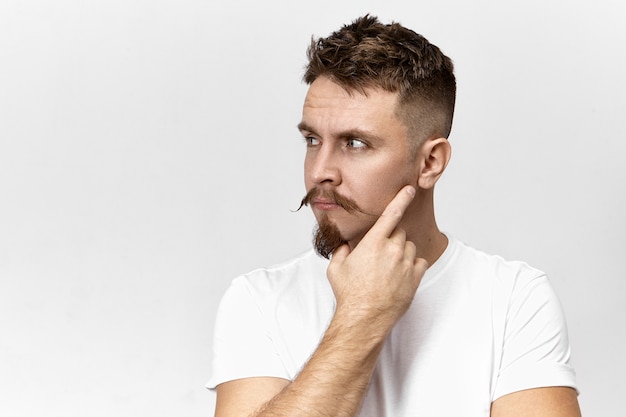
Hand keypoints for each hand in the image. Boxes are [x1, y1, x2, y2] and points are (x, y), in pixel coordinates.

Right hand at [327, 185, 427, 333]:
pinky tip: (400, 275)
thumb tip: (344, 247)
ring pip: (410, 247)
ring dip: (402, 252)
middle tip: (381, 254)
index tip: (409, 190)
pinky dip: (412, 265)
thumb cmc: (349, 294)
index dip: (401, 199)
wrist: (364, 318)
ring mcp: (405, 264)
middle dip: (391, 238)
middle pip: (399, 232)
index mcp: (373, 243)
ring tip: (389, 268)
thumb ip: (341, 252)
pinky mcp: (415, 278)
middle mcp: (392, 250)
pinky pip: (420, 262)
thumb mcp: (336, 269)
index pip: (391, 214)